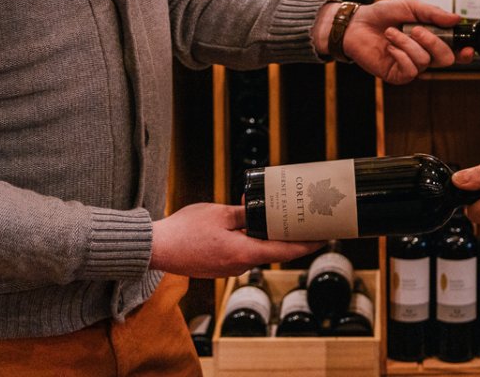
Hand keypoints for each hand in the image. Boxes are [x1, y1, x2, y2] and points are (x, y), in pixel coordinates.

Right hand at [149, 203, 320, 277]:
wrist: (156, 249)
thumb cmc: (185, 231)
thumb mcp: (220, 214)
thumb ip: (244, 213)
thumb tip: (261, 210)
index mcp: (244, 253)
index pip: (285, 250)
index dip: (306, 245)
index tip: (323, 238)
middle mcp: (239, 266)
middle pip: (272, 251)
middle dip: (288, 237)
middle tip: (304, 223)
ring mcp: (228, 269)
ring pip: (255, 252)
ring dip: (266, 238)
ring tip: (276, 220)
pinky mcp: (218, 267)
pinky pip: (240, 253)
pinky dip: (249, 241)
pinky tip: (248, 227)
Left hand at [334, 0, 471, 83]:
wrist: (357, 23)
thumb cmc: (383, 14)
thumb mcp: (411, 6)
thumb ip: (433, 13)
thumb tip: (456, 18)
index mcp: (431, 39)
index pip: (454, 51)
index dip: (465, 53)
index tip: (468, 48)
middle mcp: (424, 54)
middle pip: (445, 59)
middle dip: (434, 42)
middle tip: (415, 29)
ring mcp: (411, 66)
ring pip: (425, 61)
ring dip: (407, 43)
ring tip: (392, 32)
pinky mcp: (397, 75)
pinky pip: (410, 70)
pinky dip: (400, 54)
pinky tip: (390, 46)